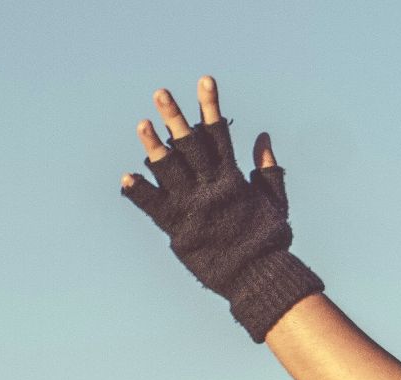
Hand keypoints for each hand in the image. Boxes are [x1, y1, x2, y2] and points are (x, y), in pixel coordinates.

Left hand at [119, 76, 323, 343]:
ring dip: (154, 146)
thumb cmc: (269, 241)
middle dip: (176, 117)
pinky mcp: (179, 228)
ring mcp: (193, 207)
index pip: (220, 134)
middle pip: (190, 145)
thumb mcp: (275, 202)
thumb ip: (267, 169)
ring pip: (169, 170)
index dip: (210, 106)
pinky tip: (125, 178)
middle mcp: (211, 188)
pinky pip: (155, 208)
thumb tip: (262, 137)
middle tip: (160, 93)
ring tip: (142, 124)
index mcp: (233, 179)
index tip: (204, 80)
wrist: (258, 278)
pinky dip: (140, 193)